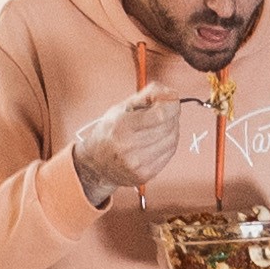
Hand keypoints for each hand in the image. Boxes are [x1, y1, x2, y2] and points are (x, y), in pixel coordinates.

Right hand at [70, 89, 207, 208]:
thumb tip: (171, 93)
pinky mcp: (145, 175)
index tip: (172, 100)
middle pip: (168, 127)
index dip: (171, 105)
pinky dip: (169, 144)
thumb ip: (146, 96)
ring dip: (172, 129)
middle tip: (167, 111)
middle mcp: (129, 147)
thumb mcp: (121, 108)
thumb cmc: (110, 131)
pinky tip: (160, 139)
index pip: (160, 115)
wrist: (96, 164)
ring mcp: (138, 164)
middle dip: (172, 116)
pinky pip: (169, 154)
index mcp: (122, 127)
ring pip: (171, 141)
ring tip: (162, 125)